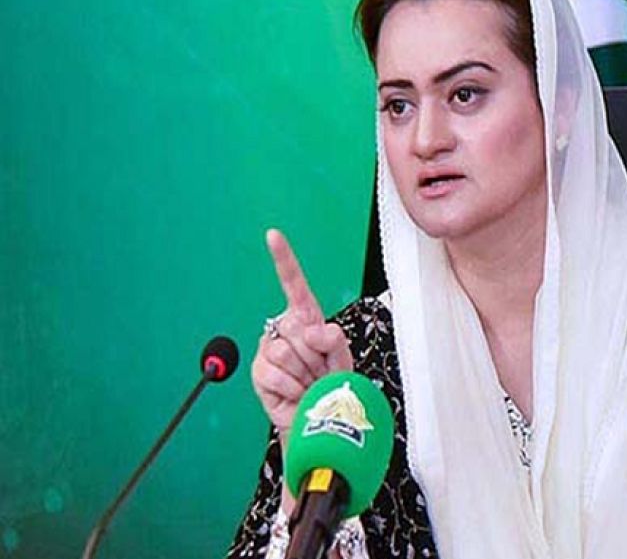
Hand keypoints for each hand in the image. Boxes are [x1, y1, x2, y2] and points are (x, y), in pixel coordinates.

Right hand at [251, 229, 352, 448]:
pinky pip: (275, 373)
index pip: (293, 284)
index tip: (273, 235)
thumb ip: (332, 340)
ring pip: (286, 353)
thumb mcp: (342, 358)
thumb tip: (312, 330)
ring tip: (308, 383)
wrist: (317, 418)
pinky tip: (295, 392)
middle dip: (316, 355)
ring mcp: (267, 349)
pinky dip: (292, 387)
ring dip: (304, 374)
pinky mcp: (258, 372)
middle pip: (297, 328)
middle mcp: (283, 329)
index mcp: (304, 318)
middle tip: (320, 371)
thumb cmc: (330, 386)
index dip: (283, 259)